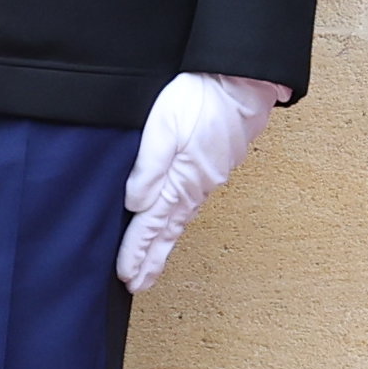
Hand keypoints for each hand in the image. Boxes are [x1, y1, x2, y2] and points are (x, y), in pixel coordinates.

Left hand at [116, 73, 287, 293]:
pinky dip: (179, 224)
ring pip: (180, 221)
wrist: (241, 83)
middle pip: (169, 232)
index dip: (137, 252)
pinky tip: (175, 225)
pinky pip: (191, 206)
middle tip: (137, 285)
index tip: (125, 277)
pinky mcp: (212, 167)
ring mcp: (207, 179)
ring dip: (164, 247)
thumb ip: (149, 167)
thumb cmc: (201, 100)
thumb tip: (136, 204)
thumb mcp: (165, 127)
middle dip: (151, 260)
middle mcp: (196, 187)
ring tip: (151, 267)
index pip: (153, 226)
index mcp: (181, 181)